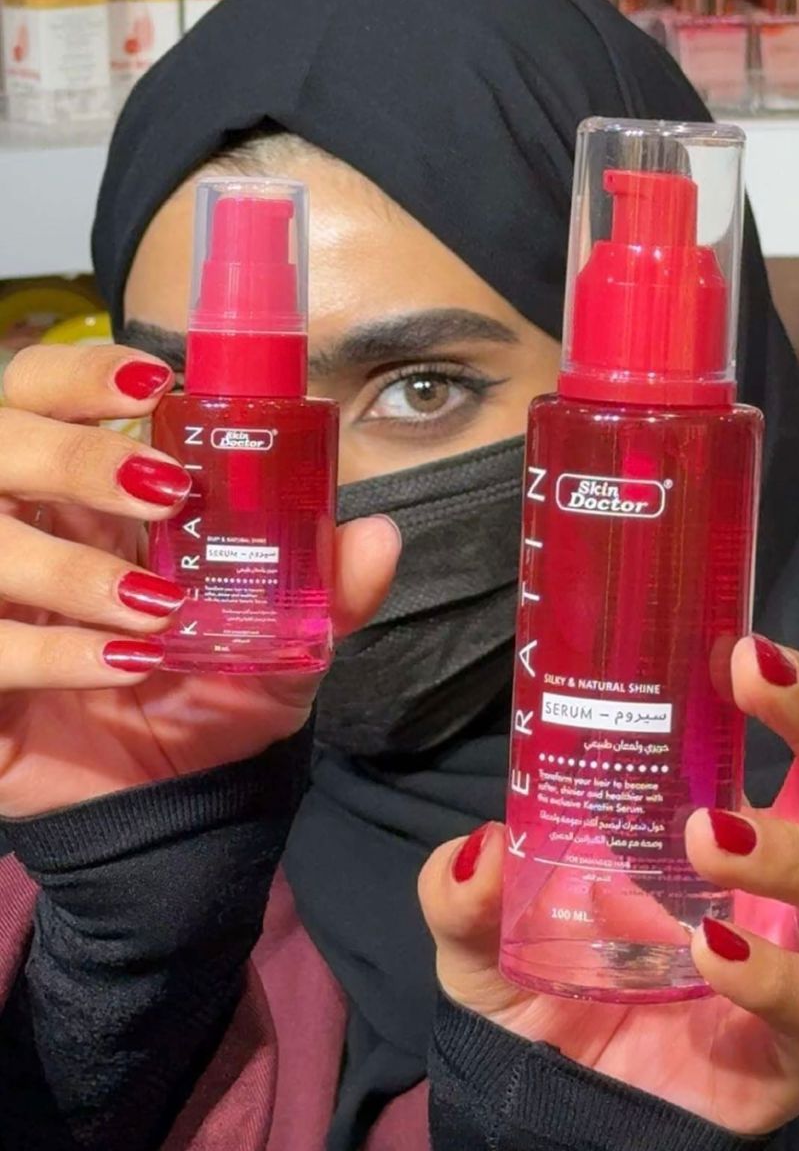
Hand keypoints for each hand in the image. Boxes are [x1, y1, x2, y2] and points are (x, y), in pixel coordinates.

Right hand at [0, 344, 398, 818]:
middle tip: (164, 493)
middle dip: (77, 456)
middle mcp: (17, 524)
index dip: (81, 372)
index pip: (43, 389)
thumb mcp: (279, 645)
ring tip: (156, 606)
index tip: (153, 385)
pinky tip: (122, 667)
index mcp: (76, 493)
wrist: (160, 811)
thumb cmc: (202, 701)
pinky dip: (53, 650)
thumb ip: (327, 590)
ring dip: (71, 564)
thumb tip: (379, 536)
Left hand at [419, 638, 798, 1136]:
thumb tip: (475, 848)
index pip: (791, 730)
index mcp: (724, 818)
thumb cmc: (542, 991)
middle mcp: (777, 877)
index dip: (789, 683)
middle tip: (754, 682)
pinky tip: (710, 949)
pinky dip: (766, 968)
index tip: (737, 645)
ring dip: (794, 846)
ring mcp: (796, 955)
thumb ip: (462, 890)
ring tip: (707, 836)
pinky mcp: (792, 1045)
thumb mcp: (479, 931)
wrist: (547, 1115)